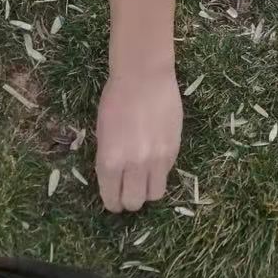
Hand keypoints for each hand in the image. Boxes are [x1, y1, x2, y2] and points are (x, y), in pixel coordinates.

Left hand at [96, 69, 182, 212]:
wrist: (144, 75)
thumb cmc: (116, 98)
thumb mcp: (102, 133)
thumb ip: (109, 160)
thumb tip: (116, 178)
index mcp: (109, 162)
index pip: (112, 199)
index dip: (112, 201)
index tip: (114, 197)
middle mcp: (133, 166)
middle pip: (134, 203)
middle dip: (129, 200)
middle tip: (128, 189)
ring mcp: (156, 159)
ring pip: (154, 195)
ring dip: (147, 190)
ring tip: (144, 178)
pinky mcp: (174, 150)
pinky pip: (166, 174)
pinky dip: (159, 173)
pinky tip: (155, 158)